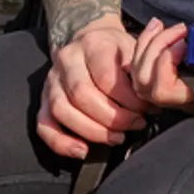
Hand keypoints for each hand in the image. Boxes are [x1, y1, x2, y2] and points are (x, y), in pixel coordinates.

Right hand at [35, 17, 152, 158]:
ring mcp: (52, 80)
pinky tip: (82, 150)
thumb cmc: (117, 53)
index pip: (106, 78)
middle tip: (135, 125)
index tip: (145, 111)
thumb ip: (140, 71)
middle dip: (112, 118)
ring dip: (92, 131)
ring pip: (62, 110)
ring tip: (117, 138)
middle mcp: (67, 60)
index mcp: (92, 44)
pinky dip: (61, 142)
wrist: (92, 43)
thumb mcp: (133, 50)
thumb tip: (149, 98)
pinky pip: (44, 125)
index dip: (127, 100)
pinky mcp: (44, 100)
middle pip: (82, 95)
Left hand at [130, 15, 193, 108]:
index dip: (164, 63)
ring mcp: (184, 91)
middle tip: (179, 29)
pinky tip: (161, 29)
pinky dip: (147, 47)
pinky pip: (148, 72)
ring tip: (167, 27)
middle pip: (147, 87)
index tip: (184, 39)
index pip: (166, 91)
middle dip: (154, 51)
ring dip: (147, 48)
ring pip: (142, 81)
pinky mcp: (179, 80)